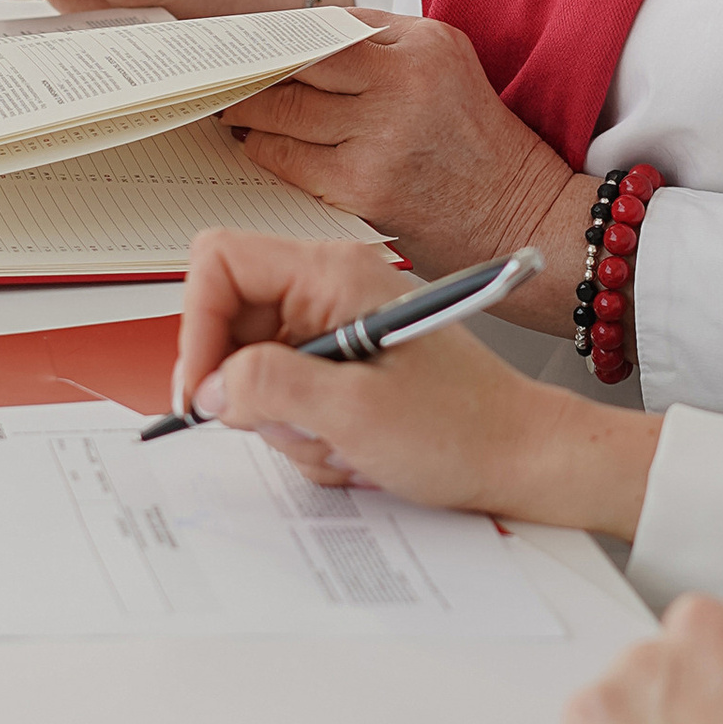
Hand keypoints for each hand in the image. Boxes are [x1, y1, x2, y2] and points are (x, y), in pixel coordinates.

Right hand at [178, 230, 658, 538]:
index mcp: (333, 274)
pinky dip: (308, 436)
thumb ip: (269, 389)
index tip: (202, 391)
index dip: (196, 325)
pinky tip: (355, 450)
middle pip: (231, 324)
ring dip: (287, 425)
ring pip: (255, 373)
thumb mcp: (354, 413)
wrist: (526, 460)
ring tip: (345, 445)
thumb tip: (210, 386)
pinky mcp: (343, 366)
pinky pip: (287, 399)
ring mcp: (336, 329)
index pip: (220, 263)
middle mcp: (329, 291)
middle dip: (251, 391)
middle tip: (296, 429)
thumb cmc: (465, 428)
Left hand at [219, 12, 587, 311]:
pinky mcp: (366, 185)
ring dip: (246, 110)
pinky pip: (288, 158)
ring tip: (228, 108)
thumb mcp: (448, 72)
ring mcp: (383, 133)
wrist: (526, 218)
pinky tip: (252, 145)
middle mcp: (404, 79)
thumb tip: (296, 48)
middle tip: (217, 72)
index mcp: (426, 42)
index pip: (328, 24)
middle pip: (297, 61)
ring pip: (284, 109)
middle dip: (252, 69)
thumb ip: (383, 51)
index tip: (248, 41)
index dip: (279, 35)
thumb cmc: (480, 150)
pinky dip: (262, 150)